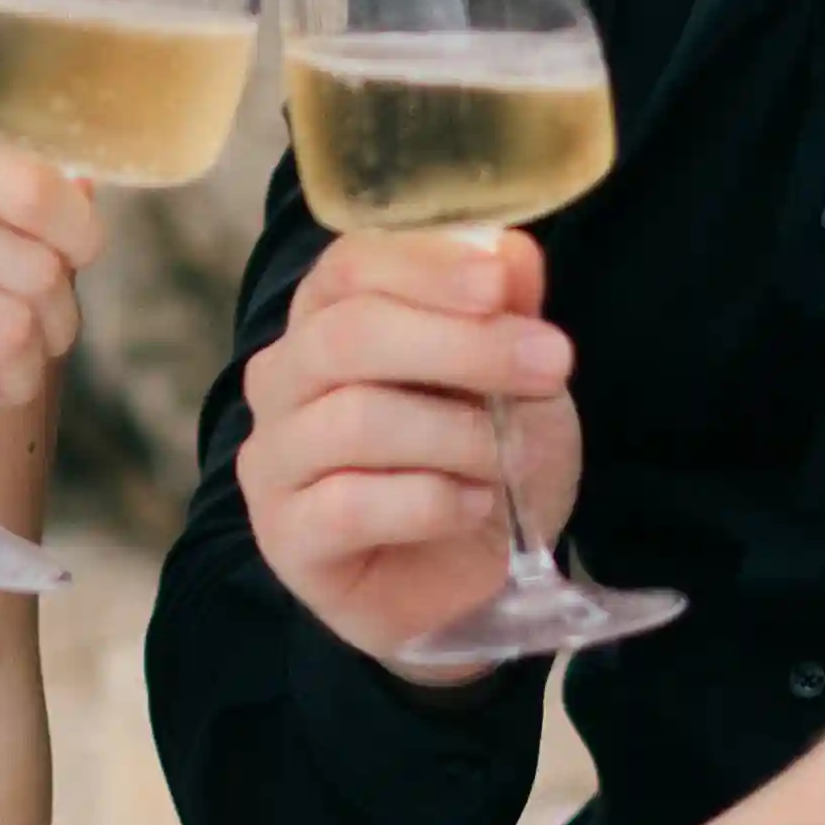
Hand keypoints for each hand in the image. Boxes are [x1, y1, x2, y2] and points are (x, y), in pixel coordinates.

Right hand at [233, 229, 581, 666]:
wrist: (474, 575)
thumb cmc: (479, 459)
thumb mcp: (515, 378)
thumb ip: (505, 312)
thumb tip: (511, 249)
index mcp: (326, 318)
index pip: (350, 267)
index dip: (424, 268)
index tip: (500, 285)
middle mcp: (283, 379)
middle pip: (349, 337)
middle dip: (462, 346)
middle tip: (550, 364)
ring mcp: (274, 460)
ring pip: (354, 420)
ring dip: (456, 435)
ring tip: (507, 458)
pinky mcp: (287, 537)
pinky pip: (350, 504)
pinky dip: (431, 501)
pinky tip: (474, 506)